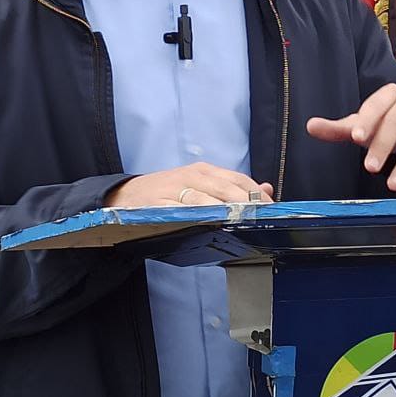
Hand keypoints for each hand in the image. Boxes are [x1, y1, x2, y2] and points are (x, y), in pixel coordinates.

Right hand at [104, 161, 273, 207]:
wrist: (123, 197)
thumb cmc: (167, 194)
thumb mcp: (200, 186)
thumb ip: (232, 188)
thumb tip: (266, 189)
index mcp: (204, 171)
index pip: (238, 179)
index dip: (256, 195)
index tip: (272, 211)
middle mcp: (190, 176)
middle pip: (225, 189)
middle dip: (245, 205)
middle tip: (261, 220)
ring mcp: (173, 189)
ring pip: (203, 199)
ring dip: (223, 212)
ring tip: (240, 223)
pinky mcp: (156, 204)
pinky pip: (177, 211)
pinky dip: (192, 217)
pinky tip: (205, 225)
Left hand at [306, 83, 395, 196]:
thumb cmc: (389, 124)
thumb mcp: (366, 125)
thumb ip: (340, 128)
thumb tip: (310, 126)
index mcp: (390, 94)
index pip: (376, 105)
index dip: (367, 120)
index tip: (356, 138)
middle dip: (383, 146)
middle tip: (370, 168)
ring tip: (393, 186)